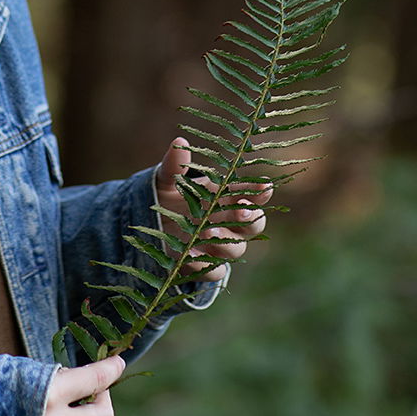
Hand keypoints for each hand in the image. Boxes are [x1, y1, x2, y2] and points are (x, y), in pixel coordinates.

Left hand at [156, 137, 269, 281]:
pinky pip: (215, 272)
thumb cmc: (168, 198)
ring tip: (208, 232)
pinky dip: (205, 266)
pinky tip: (191, 257)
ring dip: (226, 241)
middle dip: (251, 217)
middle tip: (241, 210)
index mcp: (226, 197)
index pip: (251, 194)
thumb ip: (174, 166)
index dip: (260, 191)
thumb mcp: (167, 179)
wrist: (151, 226)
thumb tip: (178, 143)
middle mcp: (229, 223)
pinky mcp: (204, 266)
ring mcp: (219, 246)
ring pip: (237, 249)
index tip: (264, 186)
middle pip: (254, 223)